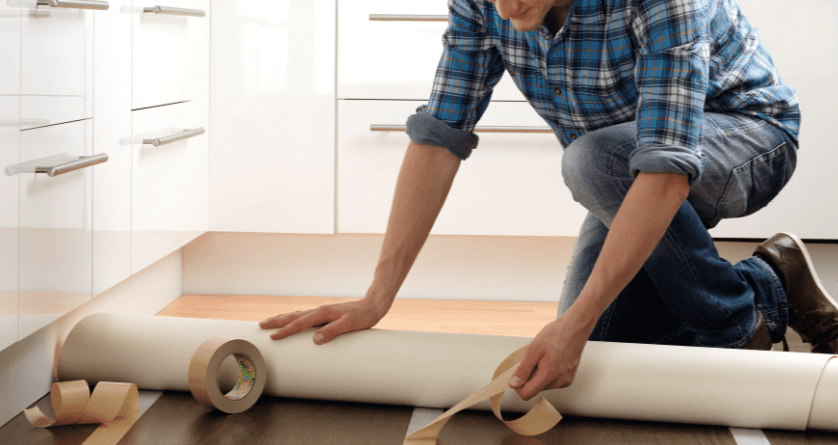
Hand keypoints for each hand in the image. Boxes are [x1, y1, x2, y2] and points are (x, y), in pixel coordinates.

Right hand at [259, 298, 389, 343]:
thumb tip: (315, 339)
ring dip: (283, 319)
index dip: (285, 331)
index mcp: (323, 313)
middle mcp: (320, 311)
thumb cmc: (363, 316)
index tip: (272, 337)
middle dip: (277, 321)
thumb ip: (333, 331)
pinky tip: (294, 322)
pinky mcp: (327, 314)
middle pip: (293, 316)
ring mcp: (322, 312)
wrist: (373, 305)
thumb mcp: (350, 325)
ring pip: (298, 315)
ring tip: (270, 322)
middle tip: (260, 325)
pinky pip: (305, 317)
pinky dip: (295, 319)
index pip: (299, 324)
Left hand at [507, 312, 593, 400]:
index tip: (519, 371)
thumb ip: (523, 369)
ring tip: (545, 357)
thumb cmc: (556, 335)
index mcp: (549, 375)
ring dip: (539, 373)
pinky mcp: (569, 379)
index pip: (526, 394)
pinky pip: (552, 381)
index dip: (518, 384)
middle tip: (536, 358)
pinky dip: (548, 372)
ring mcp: (565, 381)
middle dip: (530, 375)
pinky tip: (552, 359)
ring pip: (543, 384)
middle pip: (534, 389)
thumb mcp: (533, 349)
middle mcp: (559, 382)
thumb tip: (513, 385)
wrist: (575, 328)